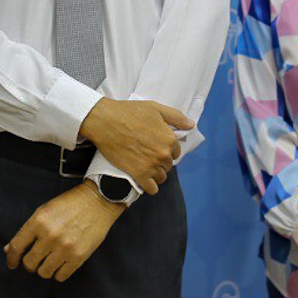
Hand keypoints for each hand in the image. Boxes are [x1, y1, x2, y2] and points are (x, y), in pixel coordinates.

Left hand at [4, 183, 124, 282]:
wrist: (98, 201)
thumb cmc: (69, 205)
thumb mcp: (44, 211)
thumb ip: (26, 231)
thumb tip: (8, 249)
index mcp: (39, 221)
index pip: (17, 247)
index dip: (11, 258)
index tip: (12, 263)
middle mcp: (50, 236)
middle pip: (29, 263)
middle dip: (29, 263)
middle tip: (35, 259)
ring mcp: (65, 247)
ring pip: (44, 272)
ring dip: (44, 269)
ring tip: (49, 260)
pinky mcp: (79, 256)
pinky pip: (61, 276)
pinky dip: (58, 272)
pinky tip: (61, 263)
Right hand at [78, 98, 192, 194]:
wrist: (106, 122)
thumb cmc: (129, 112)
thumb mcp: (156, 108)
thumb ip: (176, 117)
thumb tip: (190, 125)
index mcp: (169, 139)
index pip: (176, 151)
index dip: (167, 149)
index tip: (157, 146)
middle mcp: (163, 154)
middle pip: (168, 164)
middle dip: (161, 161)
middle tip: (148, 154)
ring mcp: (151, 166)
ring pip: (161, 177)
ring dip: (156, 173)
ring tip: (145, 166)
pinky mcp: (138, 174)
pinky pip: (151, 188)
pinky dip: (150, 186)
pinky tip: (145, 180)